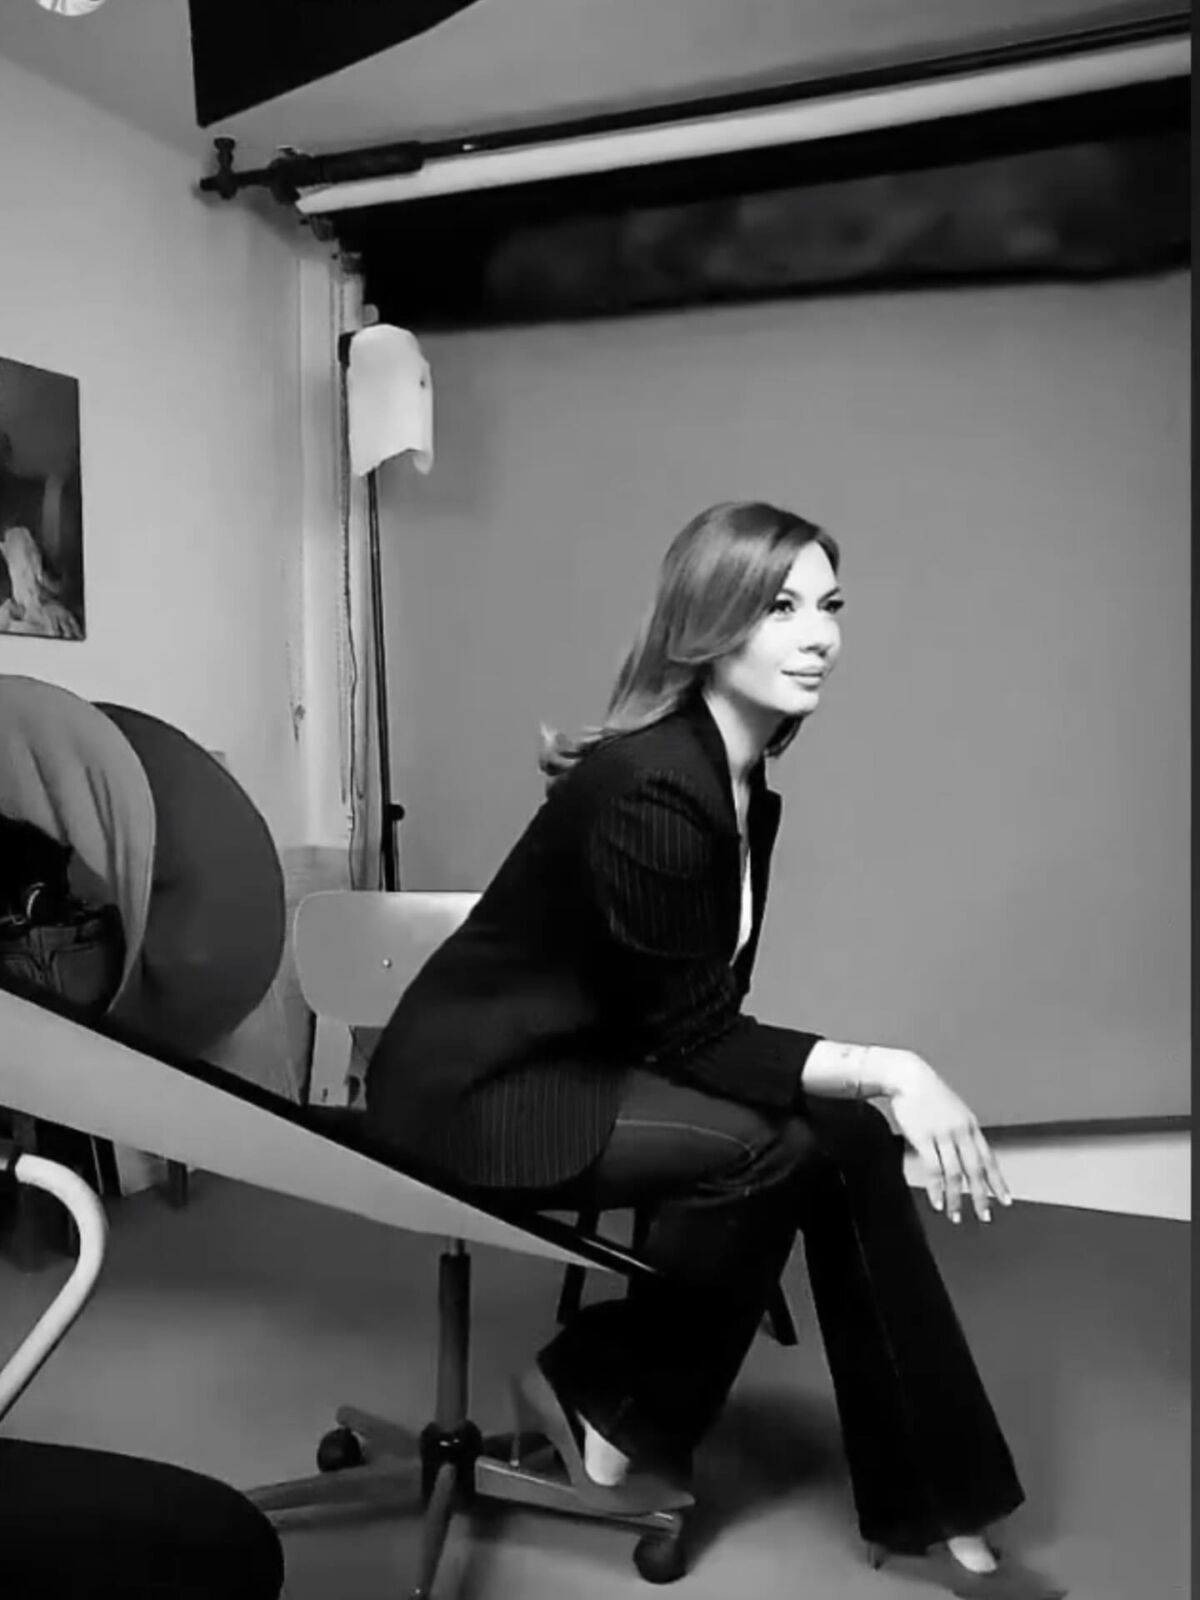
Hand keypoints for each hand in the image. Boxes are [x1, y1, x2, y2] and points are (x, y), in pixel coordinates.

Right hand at [874, 1050, 1011, 1223]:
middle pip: (975, 1170)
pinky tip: (937, 1201)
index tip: (1005, 1201)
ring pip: (954, 1173)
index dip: (998, 1182)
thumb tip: (968, 1158)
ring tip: (956, 1216)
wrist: (908, 1076)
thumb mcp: (954, 1111)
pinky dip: (936, 1189)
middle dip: (981, 1196)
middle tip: (984, 1216)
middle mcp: (961, 1132)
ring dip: (956, 1198)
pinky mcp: (923, 1137)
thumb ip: (963, 1133)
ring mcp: (943, 1134)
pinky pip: (933, 1169)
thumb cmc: (929, 1094)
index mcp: (971, 1126)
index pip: (989, 1159)